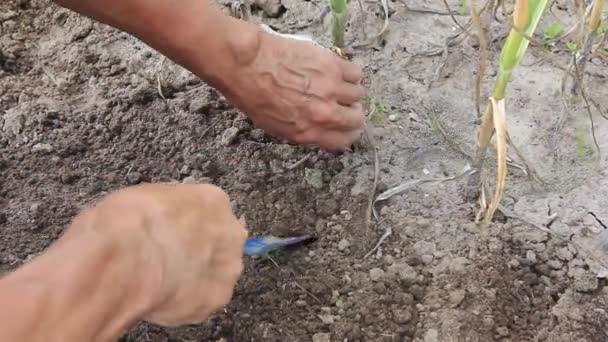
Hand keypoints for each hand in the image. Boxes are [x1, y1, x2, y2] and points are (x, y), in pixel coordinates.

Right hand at [66, 183, 247, 326]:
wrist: (125, 259)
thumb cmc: (130, 224)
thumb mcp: (149, 195)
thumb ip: (172, 209)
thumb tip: (166, 219)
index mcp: (214, 201)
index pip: (212, 214)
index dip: (192, 229)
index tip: (177, 237)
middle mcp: (230, 234)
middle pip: (222, 245)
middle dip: (201, 254)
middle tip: (172, 262)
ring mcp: (227, 269)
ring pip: (216, 276)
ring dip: (196, 280)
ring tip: (164, 283)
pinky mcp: (216, 299)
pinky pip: (203, 302)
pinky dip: (186, 304)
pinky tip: (162, 298)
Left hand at [215, 30, 366, 150]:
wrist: (246, 64)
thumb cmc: (252, 93)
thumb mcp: (274, 126)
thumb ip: (302, 130)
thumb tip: (320, 128)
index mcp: (308, 133)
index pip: (344, 141)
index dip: (348, 133)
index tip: (348, 126)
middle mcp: (324, 114)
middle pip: (356, 119)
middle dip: (352, 113)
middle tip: (346, 104)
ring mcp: (331, 89)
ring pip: (358, 94)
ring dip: (350, 90)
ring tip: (337, 83)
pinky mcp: (333, 66)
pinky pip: (356, 73)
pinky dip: (350, 73)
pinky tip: (337, 70)